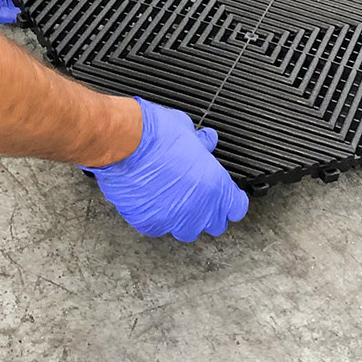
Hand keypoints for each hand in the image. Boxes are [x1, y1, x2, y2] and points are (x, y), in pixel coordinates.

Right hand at [82, 97, 247, 241]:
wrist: (125, 145)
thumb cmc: (156, 135)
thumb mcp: (186, 130)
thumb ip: (201, 142)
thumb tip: (206, 141)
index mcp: (215, 187)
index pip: (236, 207)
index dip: (232, 200)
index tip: (227, 195)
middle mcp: (198, 210)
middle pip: (214, 224)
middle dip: (209, 212)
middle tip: (198, 195)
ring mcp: (173, 220)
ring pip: (186, 231)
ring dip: (184, 219)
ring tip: (174, 200)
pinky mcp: (148, 224)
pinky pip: (157, 227)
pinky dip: (156, 217)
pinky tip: (150, 200)